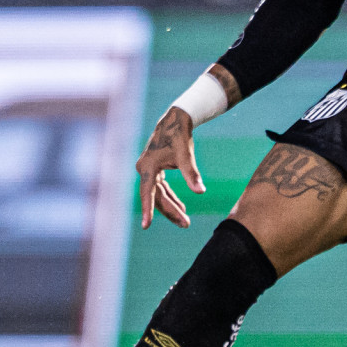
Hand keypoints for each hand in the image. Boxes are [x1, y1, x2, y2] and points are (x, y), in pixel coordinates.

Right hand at [136, 107, 204, 229]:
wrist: (176, 119)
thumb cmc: (179, 136)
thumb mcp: (186, 155)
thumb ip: (192, 174)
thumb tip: (200, 192)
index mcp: (148, 167)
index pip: (148, 193)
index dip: (148, 210)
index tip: (146, 226)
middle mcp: (145, 170)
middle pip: (157, 196)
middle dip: (170, 211)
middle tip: (185, 224)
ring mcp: (149, 171)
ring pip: (159, 194)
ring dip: (171, 206)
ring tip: (184, 221)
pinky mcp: (155, 170)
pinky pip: (162, 188)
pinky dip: (171, 197)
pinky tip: (181, 207)